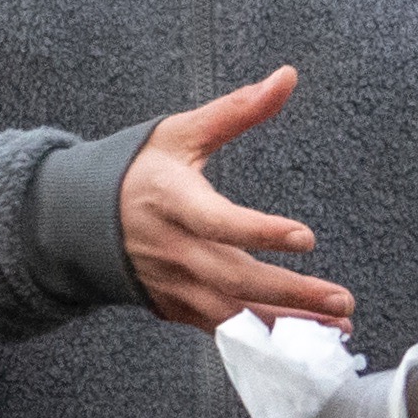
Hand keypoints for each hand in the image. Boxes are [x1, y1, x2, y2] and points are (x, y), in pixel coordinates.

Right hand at [124, 63, 341, 331]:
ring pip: (233, 316)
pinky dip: (264, 340)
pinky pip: (223, 332)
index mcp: (171, 201)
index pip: (217, 222)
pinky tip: (304, 341)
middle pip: (234, 279)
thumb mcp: (180, 133)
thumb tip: (287, 76)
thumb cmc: (137, 171)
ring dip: (286, 326)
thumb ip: (237, 110)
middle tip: (340, 299)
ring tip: (336, 326)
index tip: (306, 237)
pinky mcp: (176, 309)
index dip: (260, 233)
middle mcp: (172, 250)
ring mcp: (172, 286)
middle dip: (290, 294)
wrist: (77, 222)